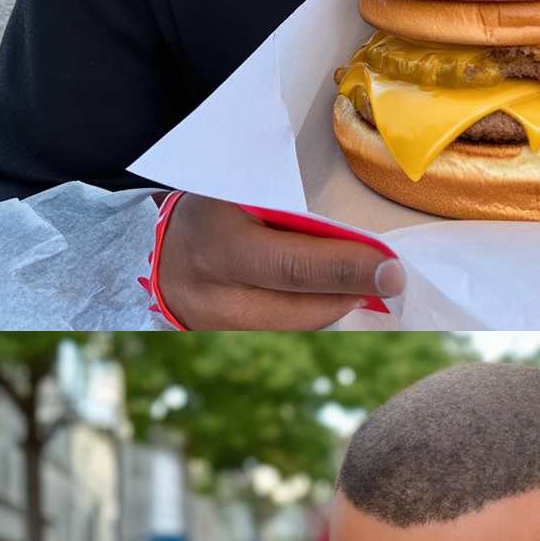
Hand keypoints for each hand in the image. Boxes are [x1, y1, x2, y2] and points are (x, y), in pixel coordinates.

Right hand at [157, 196, 403, 328]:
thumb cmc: (208, 210)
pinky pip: (283, 331)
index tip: (393, 271)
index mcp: (220, 245)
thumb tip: (357, 244)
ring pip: (299, 326)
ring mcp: (217, 328)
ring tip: (358, 283)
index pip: (295, 267)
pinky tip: (324, 295)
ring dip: (337, 305)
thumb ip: (292, 218)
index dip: (348, 270)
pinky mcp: (223, 344)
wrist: (147, 252)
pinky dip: (311, 313)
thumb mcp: (241, 197)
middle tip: (389, 279)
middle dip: (354, 293)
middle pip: (304, 309)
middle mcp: (216, 296)